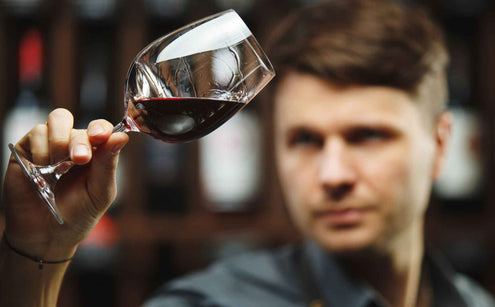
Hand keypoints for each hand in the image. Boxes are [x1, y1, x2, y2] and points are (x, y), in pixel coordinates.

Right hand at [2, 108, 128, 259]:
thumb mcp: (100, 192)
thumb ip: (108, 164)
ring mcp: (51, 144)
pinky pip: (36, 132)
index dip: (101, 128)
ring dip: (61, 142)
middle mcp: (75, 145)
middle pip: (80, 125)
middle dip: (81, 142)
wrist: (45, 236)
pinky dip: (42, 150)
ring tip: (59, 168)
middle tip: (80, 160)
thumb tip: (122, 137)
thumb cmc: (78, 214)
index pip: (101, 129)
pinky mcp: (28, 149)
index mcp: (97, 153)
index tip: (101, 136)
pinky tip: (42, 170)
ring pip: (58, 119)